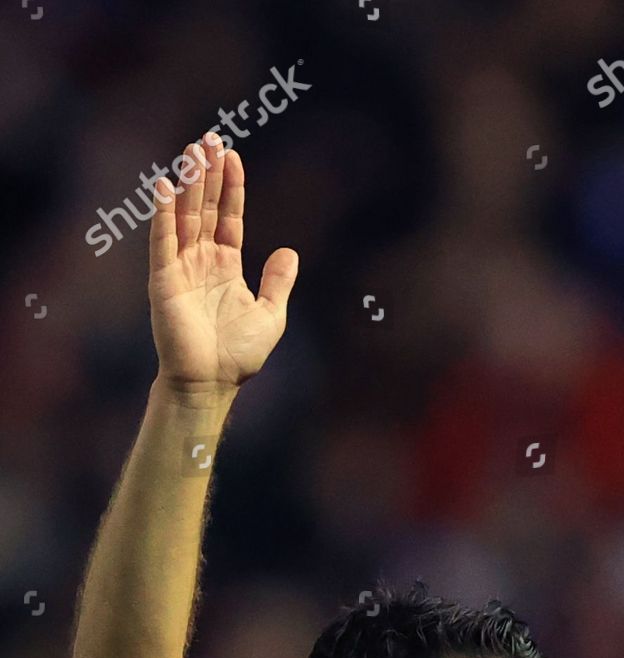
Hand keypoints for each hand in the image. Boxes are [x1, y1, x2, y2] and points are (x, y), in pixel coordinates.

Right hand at [149, 133, 298, 392]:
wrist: (211, 382)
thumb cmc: (238, 355)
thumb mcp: (271, 315)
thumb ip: (278, 282)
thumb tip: (290, 251)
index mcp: (226, 266)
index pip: (228, 217)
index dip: (231, 186)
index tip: (232, 155)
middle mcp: (201, 261)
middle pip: (205, 208)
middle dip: (207, 174)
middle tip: (209, 138)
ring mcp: (181, 268)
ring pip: (185, 217)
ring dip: (188, 184)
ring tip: (192, 151)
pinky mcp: (163, 280)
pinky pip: (162, 241)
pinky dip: (164, 215)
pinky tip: (166, 187)